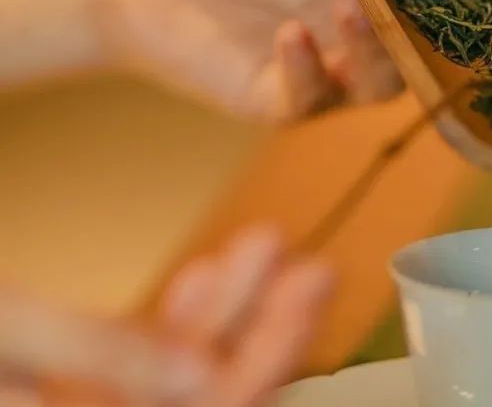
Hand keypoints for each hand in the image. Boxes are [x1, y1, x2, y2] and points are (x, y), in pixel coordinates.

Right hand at [0, 227, 331, 405]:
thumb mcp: (1, 329)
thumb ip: (96, 356)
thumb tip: (201, 378)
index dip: (264, 359)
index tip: (308, 294)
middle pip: (203, 395)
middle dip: (262, 330)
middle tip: (315, 267)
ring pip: (176, 376)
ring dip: (226, 313)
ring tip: (266, 245)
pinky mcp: (66, 387)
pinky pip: (138, 371)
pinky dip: (172, 324)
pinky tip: (205, 271)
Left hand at [96, 0, 471, 120]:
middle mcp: (358, 28)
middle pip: (421, 45)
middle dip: (426, 28)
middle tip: (419, 0)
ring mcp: (323, 68)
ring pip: (378, 82)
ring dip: (373, 51)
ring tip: (349, 8)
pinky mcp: (278, 99)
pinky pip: (310, 98)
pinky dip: (307, 69)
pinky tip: (290, 34)